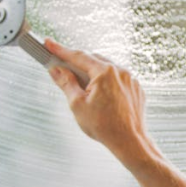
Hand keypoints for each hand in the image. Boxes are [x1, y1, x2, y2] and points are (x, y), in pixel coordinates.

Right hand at [45, 38, 148, 168]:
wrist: (130, 142)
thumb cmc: (104, 126)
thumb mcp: (77, 104)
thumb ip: (66, 83)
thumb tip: (56, 70)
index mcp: (105, 72)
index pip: (78, 56)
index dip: (60, 50)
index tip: (49, 44)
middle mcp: (120, 71)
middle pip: (93, 60)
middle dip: (78, 63)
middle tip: (63, 68)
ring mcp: (131, 79)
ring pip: (107, 69)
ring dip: (93, 73)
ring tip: (84, 89)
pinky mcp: (136, 89)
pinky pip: (118, 79)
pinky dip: (107, 82)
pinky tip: (101, 96)